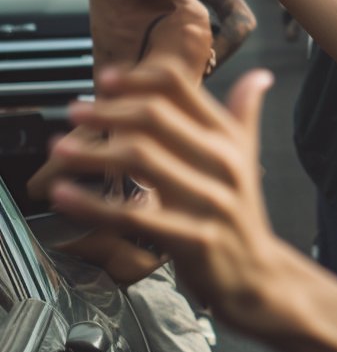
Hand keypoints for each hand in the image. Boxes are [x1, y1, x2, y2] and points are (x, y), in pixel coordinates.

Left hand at [44, 63, 296, 330]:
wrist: (258, 274)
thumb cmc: (241, 215)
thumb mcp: (246, 160)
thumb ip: (244, 115)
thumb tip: (259, 76)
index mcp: (230, 139)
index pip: (181, 89)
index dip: (138, 77)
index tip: (107, 79)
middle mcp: (222, 163)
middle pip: (156, 117)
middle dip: (107, 111)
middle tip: (75, 111)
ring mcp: (210, 200)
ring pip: (141, 160)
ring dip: (92, 152)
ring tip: (62, 150)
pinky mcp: (193, 238)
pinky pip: (134, 216)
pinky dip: (94, 205)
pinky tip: (67, 196)